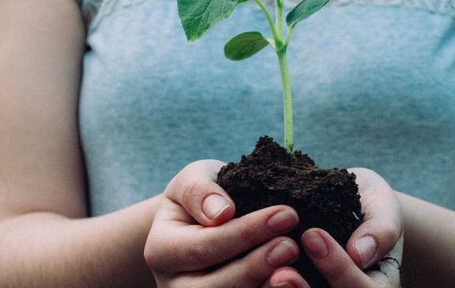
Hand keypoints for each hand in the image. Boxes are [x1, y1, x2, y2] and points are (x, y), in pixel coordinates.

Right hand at [144, 159, 301, 287]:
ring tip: (294, 266)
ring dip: (264, 287)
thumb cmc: (201, 196)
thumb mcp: (194, 179)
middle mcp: (174, 285)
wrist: (202, 221)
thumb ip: (199, 190)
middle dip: (256, 267)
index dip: (246, 233)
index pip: (204, 247)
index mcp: (161, 250)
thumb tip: (221, 212)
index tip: (286, 214)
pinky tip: (293, 281)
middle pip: (215, 287)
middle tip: (292, 246)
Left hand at [266, 168, 402, 287]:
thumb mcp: (383, 207)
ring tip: (269, 279)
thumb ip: (381, 228)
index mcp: (379, 286)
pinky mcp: (296, 287)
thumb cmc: (369, 206)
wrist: (349, 207)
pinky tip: (253, 278)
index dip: (338, 269)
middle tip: (281, 275)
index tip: (312, 235)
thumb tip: (359, 254)